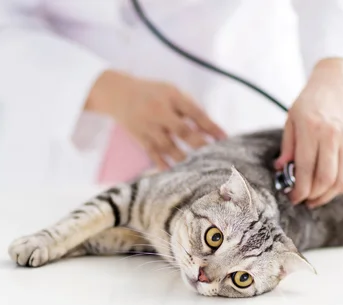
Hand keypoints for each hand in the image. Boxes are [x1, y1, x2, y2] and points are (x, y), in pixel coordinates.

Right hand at [85, 69, 226, 169]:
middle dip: (199, 144)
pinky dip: (163, 165)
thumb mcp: (171, 92)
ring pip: (168, 146)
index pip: (195, 113)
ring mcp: (148, 126)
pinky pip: (153, 154)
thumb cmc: (153, 93)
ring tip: (197, 168)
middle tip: (213, 156)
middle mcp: (159, 111)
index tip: (224, 138)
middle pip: (182, 131)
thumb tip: (209, 129)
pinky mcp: (140, 137)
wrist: (118, 94)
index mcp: (171, 96)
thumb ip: (189, 108)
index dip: (210, 126)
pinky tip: (175, 174)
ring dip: (184, 158)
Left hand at [275, 58, 342, 207]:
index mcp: (312, 129)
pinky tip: (332, 190)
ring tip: (315, 198)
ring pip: (340, 180)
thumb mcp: (291, 118)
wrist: (339, 82)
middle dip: (312, 196)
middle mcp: (333, 136)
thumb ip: (288, 146)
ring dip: (327, 195)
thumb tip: (281, 170)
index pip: (305, 169)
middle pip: (325, 179)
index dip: (298, 189)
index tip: (292, 197)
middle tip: (303, 200)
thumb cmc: (311, 100)